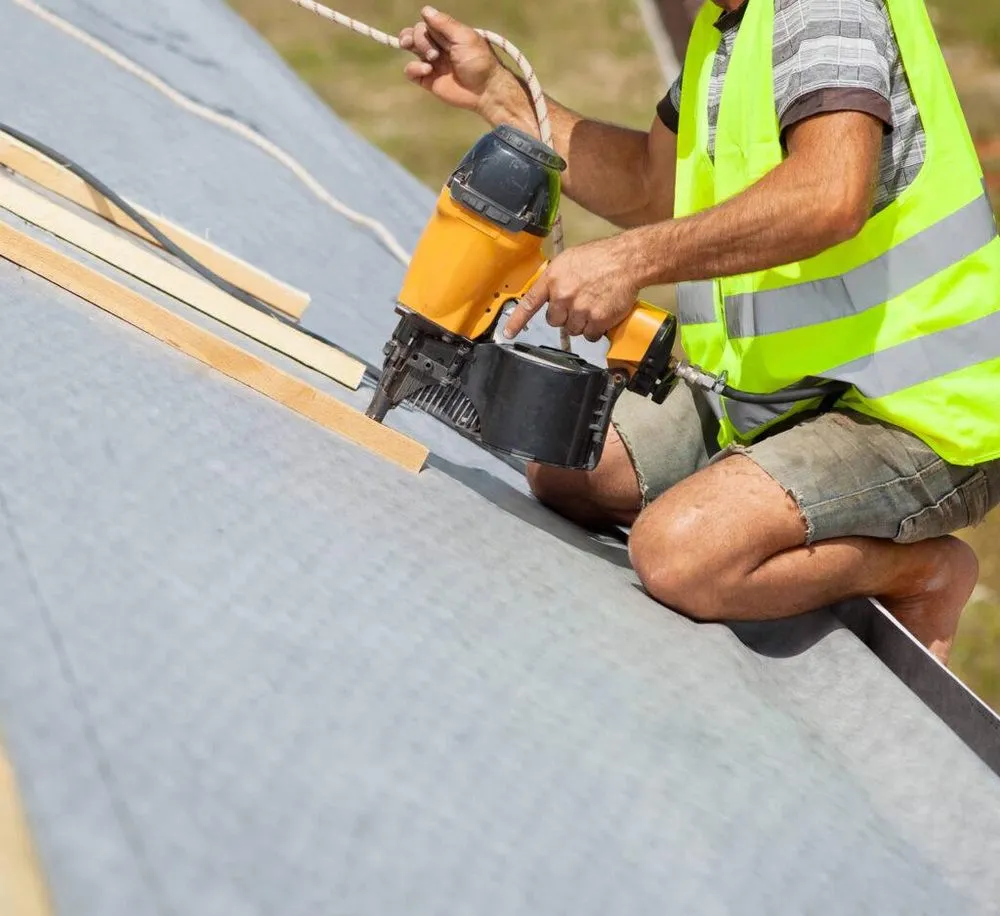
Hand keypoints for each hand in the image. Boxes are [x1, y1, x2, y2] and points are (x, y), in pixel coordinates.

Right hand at [399, 7, 512, 115]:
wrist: (484, 90)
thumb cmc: (478, 61)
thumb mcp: (464, 37)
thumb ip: (444, 24)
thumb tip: (425, 10)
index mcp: (447, 34)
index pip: (425, 24)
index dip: (424, 26)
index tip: (431, 30)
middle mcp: (437, 46)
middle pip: (416, 34)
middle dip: (419, 39)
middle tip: (434, 53)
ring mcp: (431, 63)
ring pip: (410, 48)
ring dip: (415, 48)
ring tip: (431, 59)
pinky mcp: (427, 80)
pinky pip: (410, 71)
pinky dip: (413, 68)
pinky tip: (427, 70)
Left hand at [504, 238, 639, 341]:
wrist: (627, 261)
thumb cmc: (601, 257)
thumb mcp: (570, 260)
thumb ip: (556, 279)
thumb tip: (549, 293)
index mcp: (553, 278)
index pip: (530, 303)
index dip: (516, 321)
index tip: (507, 334)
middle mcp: (563, 295)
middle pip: (555, 320)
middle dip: (565, 315)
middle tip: (580, 302)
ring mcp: (580, 309)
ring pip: (573, 330)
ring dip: (582, 322)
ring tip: (593, 304)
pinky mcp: (596, 320)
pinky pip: (590, 335)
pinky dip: (596, 329)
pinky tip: (602, 313)